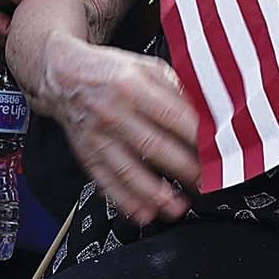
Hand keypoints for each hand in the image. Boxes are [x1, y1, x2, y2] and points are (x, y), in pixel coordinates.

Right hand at [32, 36, 201, 226]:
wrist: (62, 77)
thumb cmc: (111, 71)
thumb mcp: (147, 66)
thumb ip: (177, 87)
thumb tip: (208, 108)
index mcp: (133, 87)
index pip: (171, 114)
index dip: (195, 134)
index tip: (216, 148)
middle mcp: (113, 113)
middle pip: (152, 145)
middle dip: (182, 167)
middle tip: (206, 181)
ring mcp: (98, 137)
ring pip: (128, 169)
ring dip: (154, 193)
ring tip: (177, 206)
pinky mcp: (86, 155)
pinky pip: (106, 181)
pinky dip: (124, 200)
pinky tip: (142, 212)